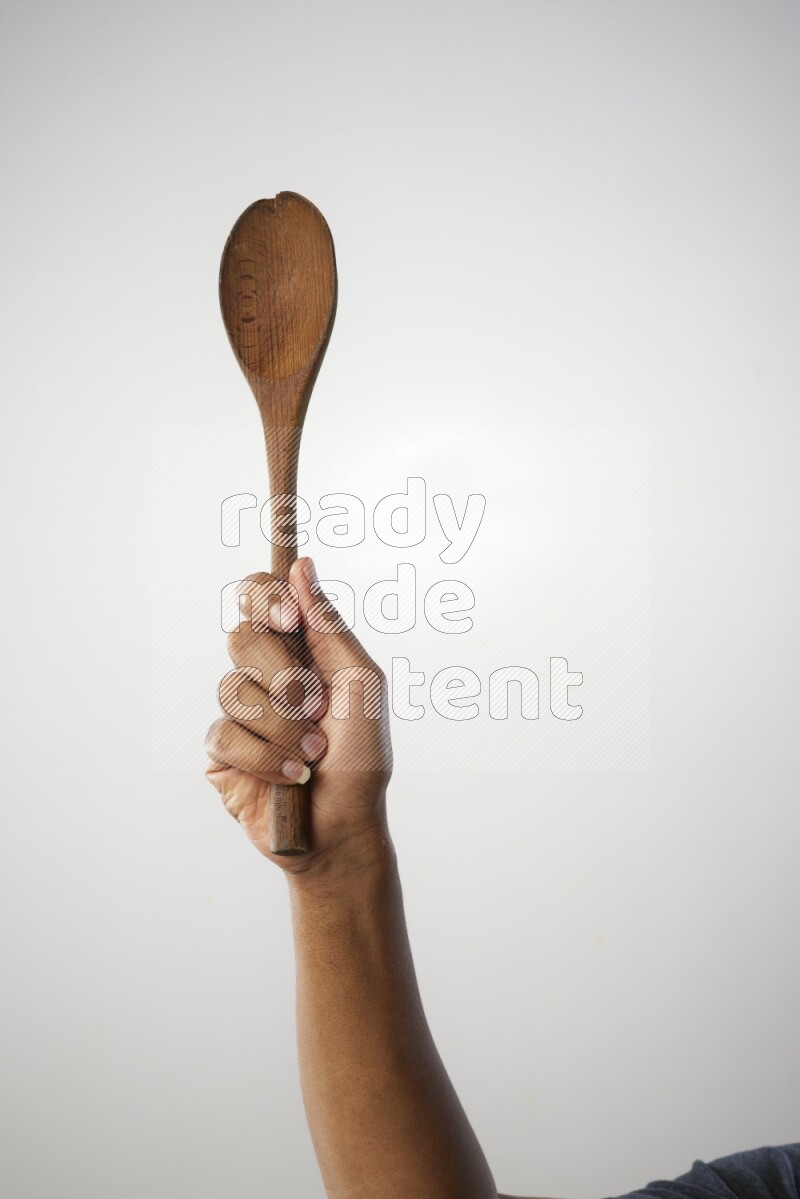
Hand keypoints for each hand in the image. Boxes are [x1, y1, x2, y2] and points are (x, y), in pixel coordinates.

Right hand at [205, 557, 392, 875]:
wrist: (345, 828)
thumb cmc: (362, 758)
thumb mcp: (362, 685)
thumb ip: (330, 626)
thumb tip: (301, 566)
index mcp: (299, 649)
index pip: (259, 596)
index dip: (265, 598)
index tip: (290, 621)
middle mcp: (264, 674)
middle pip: (240, 636)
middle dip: (283, 675)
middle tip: (314, 707)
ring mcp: (240, 712)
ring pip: (232, 688)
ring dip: (282, 726)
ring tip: (313, 753)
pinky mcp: (222, 752)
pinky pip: (224, 733)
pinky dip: (265, 756)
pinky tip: (291, 775)